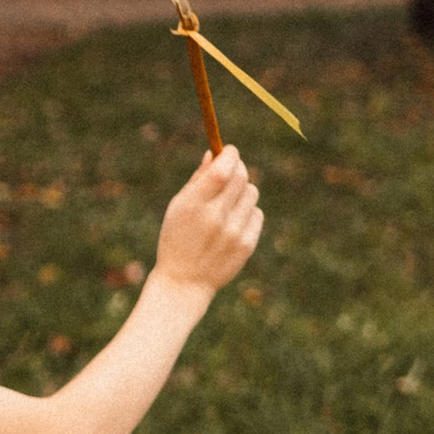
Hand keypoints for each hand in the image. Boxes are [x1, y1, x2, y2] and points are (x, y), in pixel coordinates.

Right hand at [153, 144, 262, 298]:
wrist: (184, 282)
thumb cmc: (177, 238)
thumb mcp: (178, 207)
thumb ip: (198, 180)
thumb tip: (214, 154)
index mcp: (193, 205)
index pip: (223, 169)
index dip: (230, 155)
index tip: (229, 152)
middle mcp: (215, 218)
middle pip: (241, 176)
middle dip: (237, 168)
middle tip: (230, 172)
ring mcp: (234, 233)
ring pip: (252, 193)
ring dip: (242, 192)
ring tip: (227, 205)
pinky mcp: (246, 245)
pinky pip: (257, 214)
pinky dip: (247, 213)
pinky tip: (232, 223)